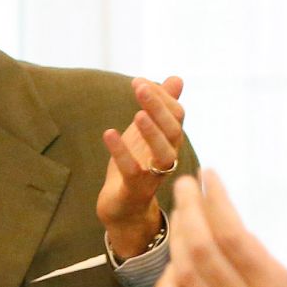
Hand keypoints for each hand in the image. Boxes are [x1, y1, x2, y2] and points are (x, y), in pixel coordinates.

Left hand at [98, 76, 185, 259]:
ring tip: (138, 114)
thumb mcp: (146, 132)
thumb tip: (177, 78)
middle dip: (158, 107)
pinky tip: (109, 133)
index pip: (176, 115)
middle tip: (138, 86)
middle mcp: (168, 158)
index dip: (161, 97)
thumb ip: (162, 106)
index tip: (139, 80)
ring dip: (152, 132)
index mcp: (171, 142)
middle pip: (174, 130)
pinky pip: (132, 170)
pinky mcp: (135, 189)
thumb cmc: (137, 166)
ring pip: (164, 154)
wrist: (124, 208)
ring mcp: (154, 175)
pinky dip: (121, 152)